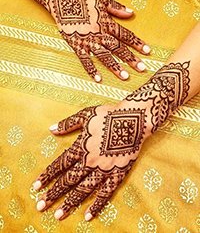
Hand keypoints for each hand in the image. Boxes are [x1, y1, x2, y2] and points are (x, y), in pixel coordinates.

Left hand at [33, 101, 151, 220]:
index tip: (36, 187)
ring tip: (58, 215)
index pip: (60, 165)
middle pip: (68, 181)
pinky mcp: (118, 174)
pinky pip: (106, 192)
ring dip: (70, 202)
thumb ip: (68, 124)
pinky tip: (88, 216)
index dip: (47, 176)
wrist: (133, 118)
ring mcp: (104, 169)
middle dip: (53, 193)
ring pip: (84, 189)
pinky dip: (97, 205)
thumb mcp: (85, 114)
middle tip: (41, 206)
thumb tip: (51, 129)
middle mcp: (89, 161)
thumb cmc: (109, 114)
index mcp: (81, 147)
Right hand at [56, 0, 149, 81]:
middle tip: (142, 68)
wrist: (63, 1)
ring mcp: (89, 41)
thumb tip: (132, 13)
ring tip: (125, 77)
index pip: (126, 35)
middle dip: (130, 58)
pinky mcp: (77, 45)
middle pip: (118, 48)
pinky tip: (98, 79)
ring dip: (115, 66)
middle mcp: (100, 34)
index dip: (137, 43)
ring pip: (104, 56)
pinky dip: (91, 69)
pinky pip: (85, 59)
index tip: (147, 51)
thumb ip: (118, 7)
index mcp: (107, 23)